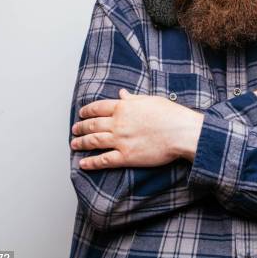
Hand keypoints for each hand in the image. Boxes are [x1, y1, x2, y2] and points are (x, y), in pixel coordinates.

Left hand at [70, 89, 203, 168]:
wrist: (182, 132)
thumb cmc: (171, 114)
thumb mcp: (151, 100)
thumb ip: (133, 98)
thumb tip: (122, 93)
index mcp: (124, 107)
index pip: (98, 107)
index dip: (87, 111)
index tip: (82, 113)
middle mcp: (118, 123)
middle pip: (92, 125)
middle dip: (81, 127)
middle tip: (75, 130)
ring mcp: (120, 140)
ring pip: (93, 142)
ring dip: (81, 143)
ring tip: (74, 144)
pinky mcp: (126, 157)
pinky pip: (103, 160)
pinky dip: (91, 163)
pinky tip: (83, 164)